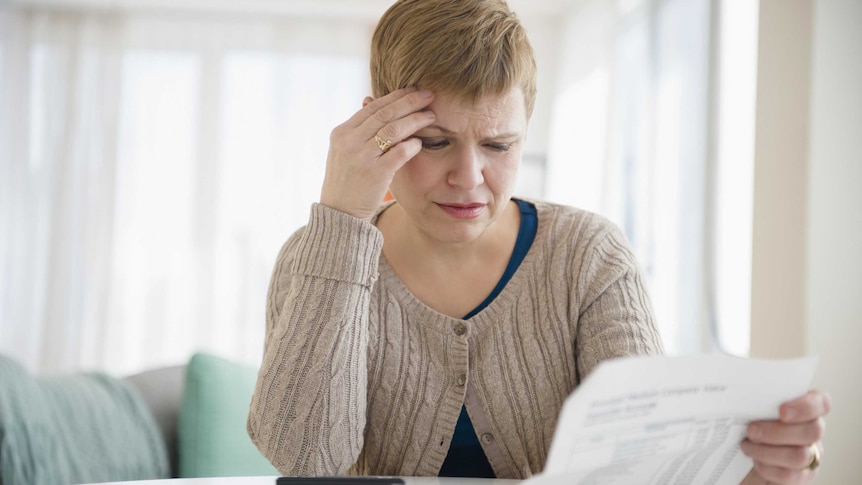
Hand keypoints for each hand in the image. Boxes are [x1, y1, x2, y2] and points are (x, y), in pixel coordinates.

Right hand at [319, 87, 435, 220]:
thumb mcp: (344, 151)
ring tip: (431, 115)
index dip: (395, 96)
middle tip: (429, 95)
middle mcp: (349, 141)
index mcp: (342, 132)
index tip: (413, 90)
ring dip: (415, 120)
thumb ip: (358, 129)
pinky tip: (421, 141)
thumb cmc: (346, 182)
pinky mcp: (375, 174)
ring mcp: (361, 157)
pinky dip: (412, 144)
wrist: (339, 214)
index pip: (372, 107)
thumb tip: (370, 100)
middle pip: (385, 113)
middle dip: (410, 101)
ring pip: (393, 129)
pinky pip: (399, 152)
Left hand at [740, 390, 829, 483]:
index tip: (782, 411)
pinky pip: (789, 474)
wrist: (740, 460)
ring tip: (747, 445)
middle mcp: (812, 432)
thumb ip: (759, 402)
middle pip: (813, 431)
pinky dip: (767, 467)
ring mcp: (810, 456)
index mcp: (804, 409)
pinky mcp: (800, 476)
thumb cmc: (747, 427)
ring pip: (800, 456)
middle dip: (777, 431)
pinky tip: (754, 460)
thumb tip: (744, 396)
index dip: (806, 406)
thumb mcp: (752, 410)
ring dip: (767, 451)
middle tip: (751, 430)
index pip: (821, 403)